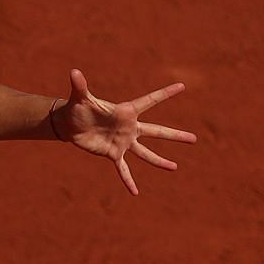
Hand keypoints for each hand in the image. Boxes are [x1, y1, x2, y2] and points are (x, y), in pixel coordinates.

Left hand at [52, 70, 195, 195]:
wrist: (69, 125)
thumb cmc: (77, 108)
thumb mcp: (80, 98)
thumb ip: (80, 85)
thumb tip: (73, 72)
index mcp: (126, 111)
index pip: (150, 100)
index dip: (166, 93)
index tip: (182, 86)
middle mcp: (129, 127)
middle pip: (157, 131)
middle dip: (175, 135)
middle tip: (194, 139)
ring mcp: (123, 142)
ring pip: (146, 153)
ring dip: (159, 161)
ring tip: (175, 168)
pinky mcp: (113, 154)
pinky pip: (123, 170)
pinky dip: (128, 181)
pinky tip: (135, 192)